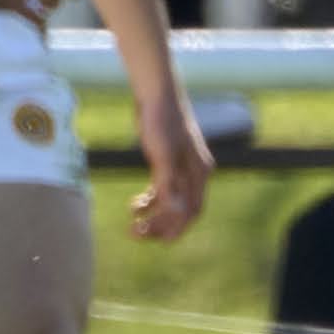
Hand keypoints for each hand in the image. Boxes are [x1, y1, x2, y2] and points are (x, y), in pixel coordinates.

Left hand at [129, 86, 212, 243]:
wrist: (156, 95)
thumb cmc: (161, 122)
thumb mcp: (162, 154)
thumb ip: (168, 184)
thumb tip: (174, 211)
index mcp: (199, 173)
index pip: (191, 210)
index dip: (174, 227)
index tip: (154, 239)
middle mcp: (195, 173)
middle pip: (182, 209)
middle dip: (161, 225)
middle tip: (137, 234)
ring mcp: (182, 168)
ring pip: (171, 201)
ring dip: (154, 215)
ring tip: (134, 224)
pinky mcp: (168, 162)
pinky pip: (162, 189)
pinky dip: (150, 200)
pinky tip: (135, 206)